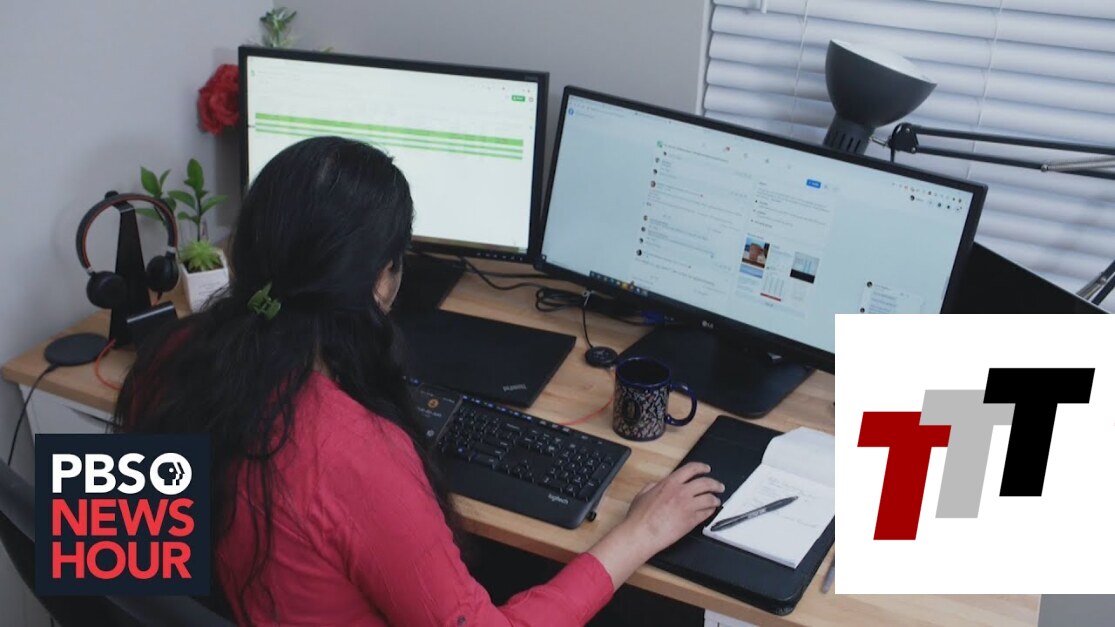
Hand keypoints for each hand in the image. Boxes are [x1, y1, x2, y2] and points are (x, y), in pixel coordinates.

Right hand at [587, 462, 723, 589]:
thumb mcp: (643, 493)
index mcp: (670, 483)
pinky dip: (710, 511)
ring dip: (715, 499)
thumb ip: (654, 486)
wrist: (643, 533)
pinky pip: (706, 513)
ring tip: (716, 500)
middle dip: (715, 483)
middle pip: (706, 482)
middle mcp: (681, 492)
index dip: (701, 467)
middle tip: (719, 486)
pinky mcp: (692, 521)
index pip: (691, 469)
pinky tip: (710, 511)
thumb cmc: (640, 517)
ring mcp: (688, 506)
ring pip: (709, 498)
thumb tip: (659, 484)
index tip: (706, 469)